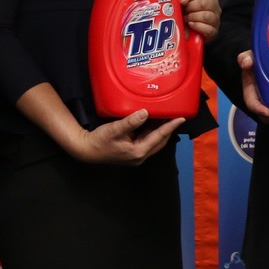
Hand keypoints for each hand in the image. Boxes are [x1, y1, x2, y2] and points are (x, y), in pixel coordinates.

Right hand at [65, 109, 184, 165]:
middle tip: (175, 115)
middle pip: (160, 141)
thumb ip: (131, 122)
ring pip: (153, 141)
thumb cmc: (99, 141)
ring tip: (166, 116)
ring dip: (160, 129)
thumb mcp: (114, 130)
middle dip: (168, 128)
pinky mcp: (132, 151)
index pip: (159, 137)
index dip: (171, 126)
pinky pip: (146, 139)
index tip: (181, 118)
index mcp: (138, 152)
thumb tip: (145, 112)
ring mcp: (136, 154)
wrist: (86, 150)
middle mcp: (140, 155)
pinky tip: (152, 121)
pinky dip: (151, 131)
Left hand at [180, 0, 220, 40]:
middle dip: (191, 7)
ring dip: (193, 17)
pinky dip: (197, 26)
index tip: (184, 0)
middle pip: (205, 2)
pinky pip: (208, 29)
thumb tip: (184, 0)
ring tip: (186, 18)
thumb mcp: (182, 1)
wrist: (187, 31)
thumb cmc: (186, 12)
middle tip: (184, 10)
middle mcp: (215, 6)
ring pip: (207, 16)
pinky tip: (191, 25)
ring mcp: (216, 19)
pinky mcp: (214, 32)